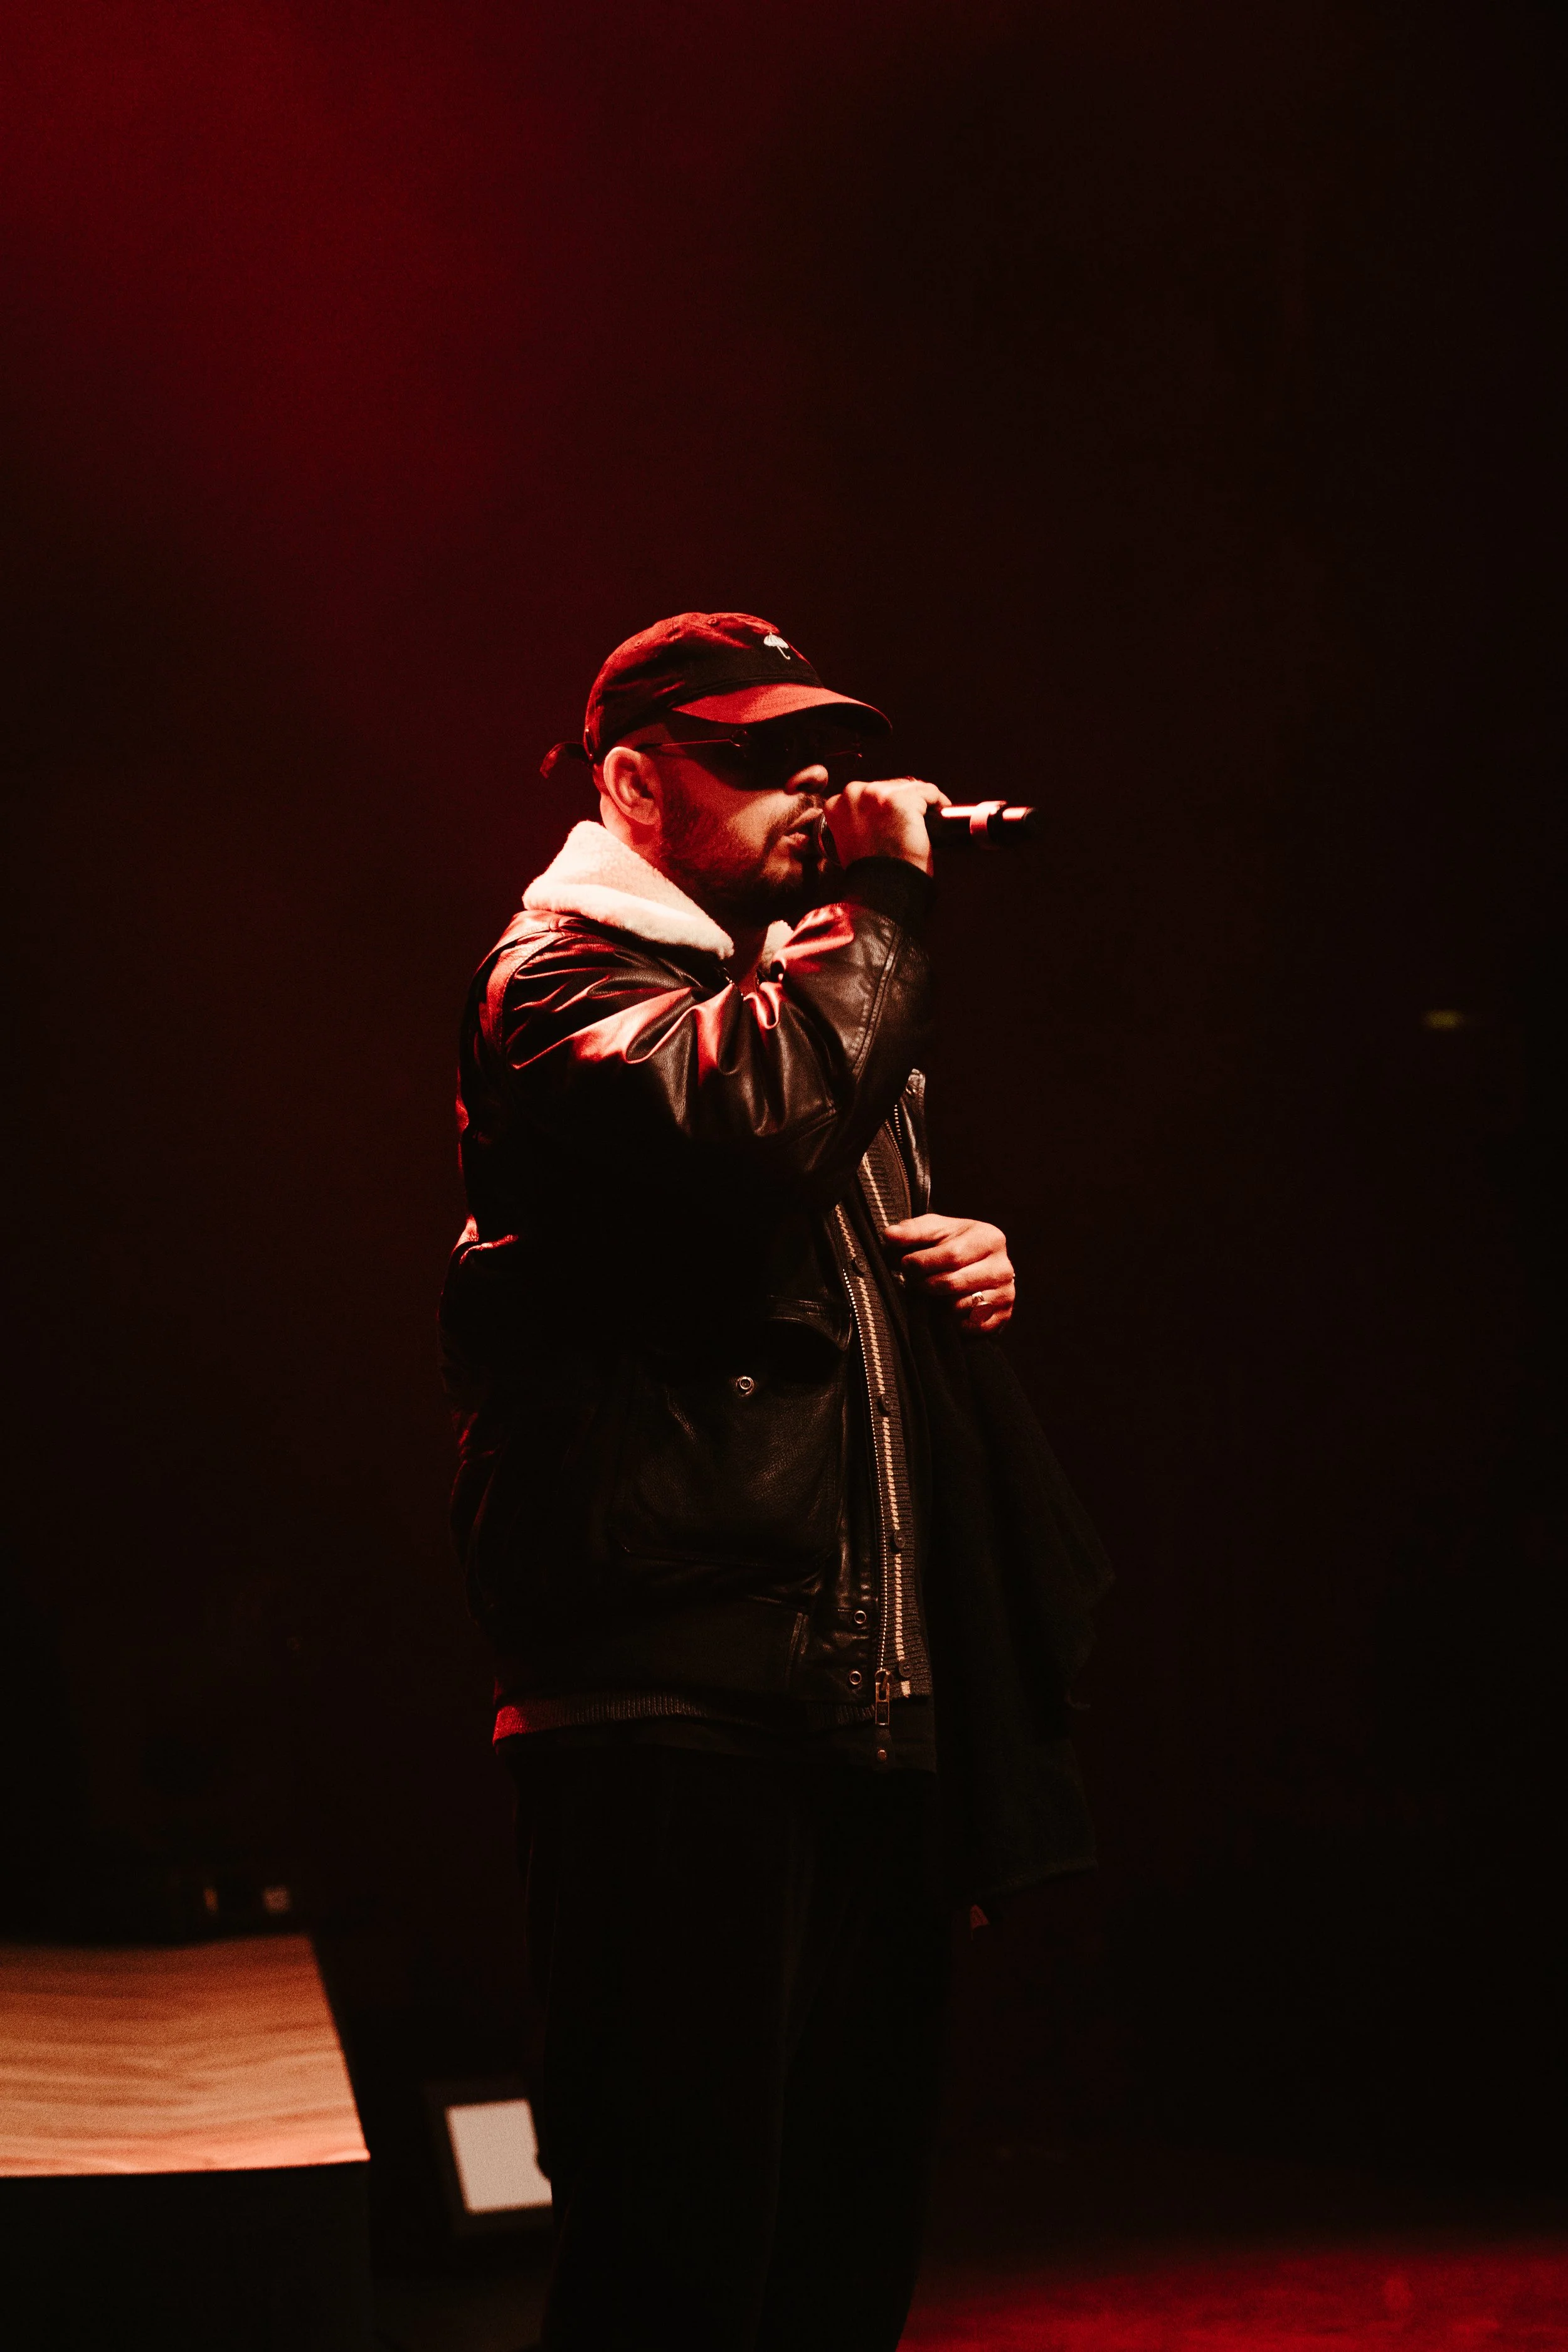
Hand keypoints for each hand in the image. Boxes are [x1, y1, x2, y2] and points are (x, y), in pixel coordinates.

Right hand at [823, 779, 948, 873]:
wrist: (882, 888)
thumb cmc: (871, 871)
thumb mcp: (851, 840)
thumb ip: (859, 821)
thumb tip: (881, 814)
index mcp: (836, 804)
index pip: (869, 793)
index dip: (885, 805)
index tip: (895, 817)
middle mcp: (854, 793)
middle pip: (889, 786)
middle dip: (904, 801)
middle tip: (914, 821)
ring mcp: (878, 795)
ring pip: (910, 787)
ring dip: (922, 801)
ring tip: (928, 818)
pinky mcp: (903, 800)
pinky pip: (929, 792)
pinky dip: (938, 802)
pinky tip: (940, 813)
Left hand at [881, 1213, 1014, 1335]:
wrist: (977, 1266)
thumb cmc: (952, 1244)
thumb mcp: (934, 1231)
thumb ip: (912, 1231)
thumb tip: (890, 1235)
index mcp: (989, 1238)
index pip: (952, 1255)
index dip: (921, 1262)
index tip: (905, 1263)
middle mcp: (1004, 1267)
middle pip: (953, 1283)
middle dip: (925, 1284)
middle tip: (914, 1281)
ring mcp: (1006, 1294)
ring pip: (959, 1307)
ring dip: (936, 1303)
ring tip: (930, 1293)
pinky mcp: (1003, 1316)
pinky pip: (969, 1326)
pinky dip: (951, 1321)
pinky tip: (945, 1308)